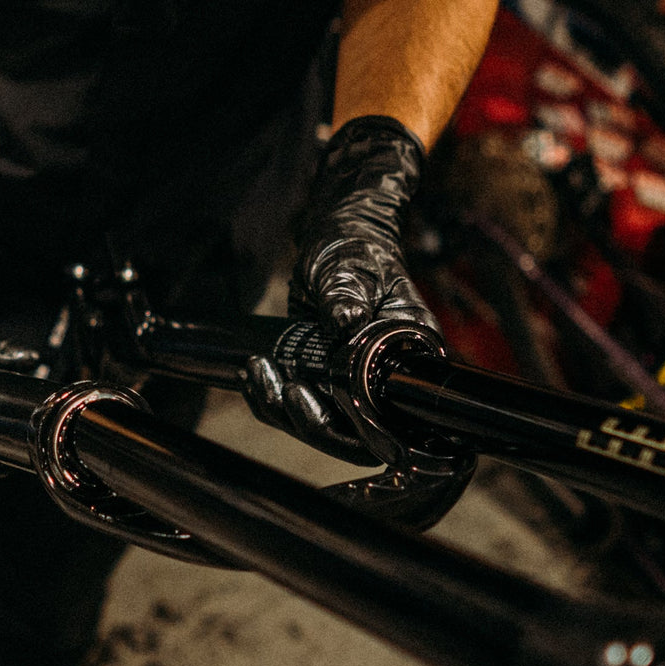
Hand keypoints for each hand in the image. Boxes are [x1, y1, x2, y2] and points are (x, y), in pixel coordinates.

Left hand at [245, 116, 438, 464]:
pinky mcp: (325, 378)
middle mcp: (386, 379)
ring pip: (321, 424)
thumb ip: (347, 299)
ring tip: (257, 372)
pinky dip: (272, 396)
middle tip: (280, 388)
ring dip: (282, 410)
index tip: (313, 396)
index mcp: (410, 356)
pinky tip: (254, 373)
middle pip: (353, 433)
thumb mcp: (350, 268)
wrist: (336, 232)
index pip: (395, 420)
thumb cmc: (354, 244)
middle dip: (309, 421)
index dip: (358, 428)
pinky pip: (300, 404)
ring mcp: (355, 383)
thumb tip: (345, 326)